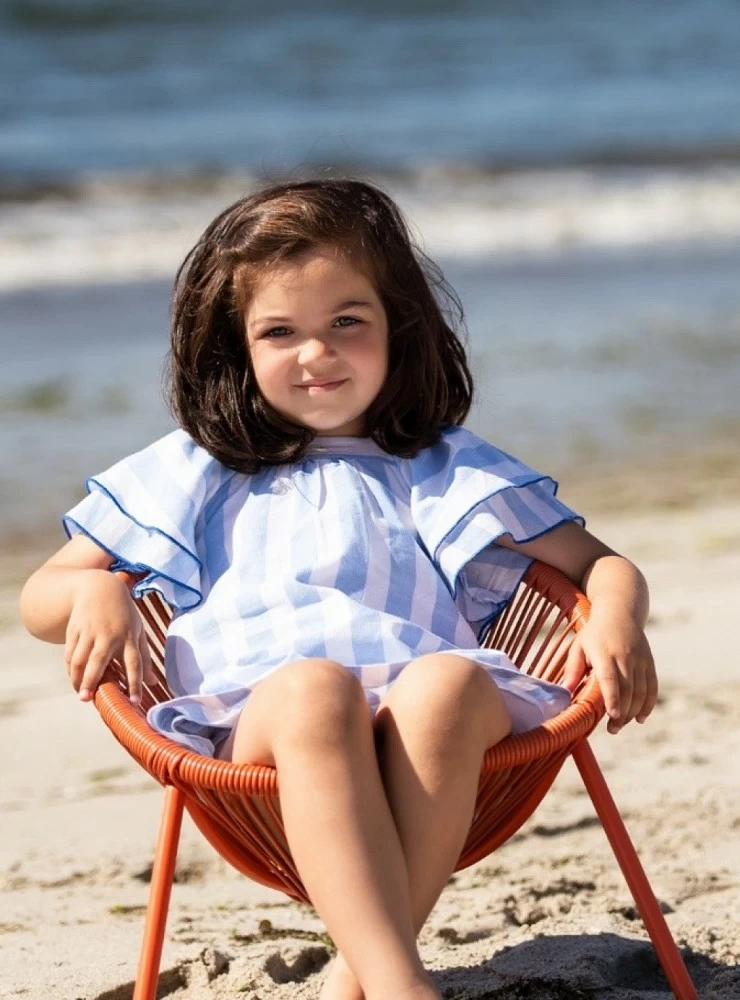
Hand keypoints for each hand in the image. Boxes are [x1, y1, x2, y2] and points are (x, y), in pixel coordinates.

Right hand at [65, 571, 155, 705]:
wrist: (100, 588)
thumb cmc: (123, 614)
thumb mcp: (138, 631)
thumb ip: (145, 658)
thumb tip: (154, 683)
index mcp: (129, 637)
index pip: (134, 663)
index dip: (135, 683)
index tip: (134, 702)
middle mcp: (109, 635)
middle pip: (99, 662)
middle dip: (92, 682)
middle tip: (87, 700)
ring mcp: (90, 631)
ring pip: (79, 659)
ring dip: (77, 678)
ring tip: (80, 694)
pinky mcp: (75, 629)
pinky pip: (69, 652)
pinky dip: (70, 668)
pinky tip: (74, 678)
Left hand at [561, 611, 657, 734]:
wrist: (620, 612)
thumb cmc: (594, 634)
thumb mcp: (578, 646)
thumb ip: (573, 669)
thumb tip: (565, 692)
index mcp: (604, 653)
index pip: (610, 678)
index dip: (612, 698)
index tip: (612, 715)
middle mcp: (624, 657)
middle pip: (627, 690)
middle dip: (621, 713)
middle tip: (613, 729)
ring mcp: (639, 660)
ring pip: (641, 691)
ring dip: (633, 712)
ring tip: (621, 724)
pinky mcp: (649, 662)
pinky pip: (652, 687)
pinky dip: (648, 704)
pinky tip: (640, 717)